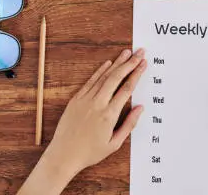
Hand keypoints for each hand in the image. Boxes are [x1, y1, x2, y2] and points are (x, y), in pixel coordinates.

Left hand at [49, 49, 146, 171]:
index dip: (137, 74)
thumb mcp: (114, 143)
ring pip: (104, 76)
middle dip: (130, 63)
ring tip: (127, 53)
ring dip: (117, 63)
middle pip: (117, 77)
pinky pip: (90, 81)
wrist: (63, 155)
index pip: (127, 89)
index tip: (143, 64)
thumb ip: (129, 124)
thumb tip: (140, 108)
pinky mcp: (76, 99)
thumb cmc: (89, 152)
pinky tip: (108, 63)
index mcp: (109, 115)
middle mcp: (97, 104)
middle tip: (139, 53)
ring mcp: (85, 100)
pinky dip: (100, 71)